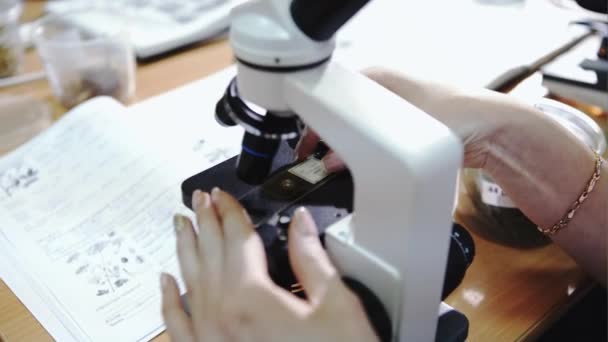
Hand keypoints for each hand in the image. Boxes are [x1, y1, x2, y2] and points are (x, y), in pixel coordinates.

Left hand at [160, 188, 377, 341]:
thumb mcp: (336, 306)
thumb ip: (312, 259)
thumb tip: (300, 223)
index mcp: (252, 299)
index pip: (236, 241)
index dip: (230, 213)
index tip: (221, 195)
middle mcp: (222, 318)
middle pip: (209, 256)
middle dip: (204, 222)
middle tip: (198, 199)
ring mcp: (211, 341)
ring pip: (189, 283)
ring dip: (184, 249)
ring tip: (179, 224)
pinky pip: (178, 325)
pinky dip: (168, 301)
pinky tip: (164, 281)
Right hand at [296, 67, 525, 170]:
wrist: (493, 132)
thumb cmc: (453, 115)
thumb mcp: (396, 128)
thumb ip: (359, 148)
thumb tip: (331, 161)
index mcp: (377, 78)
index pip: (331, 97)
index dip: (315, 123)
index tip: (305, 145)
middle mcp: (385, 92)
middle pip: (342, 116)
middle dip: (328, 139)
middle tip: (315, 158)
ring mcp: (397, 111)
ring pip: (358, 131)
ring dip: (346, 150)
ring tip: (335, 165)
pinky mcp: (408, 131)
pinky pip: (376, 143)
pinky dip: (366, 156)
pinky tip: (363, 168)